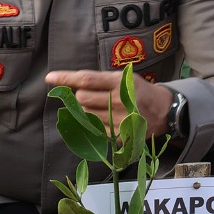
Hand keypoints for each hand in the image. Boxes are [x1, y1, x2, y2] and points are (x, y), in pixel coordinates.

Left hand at [45, 69, 172, 136]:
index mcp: (120, 83)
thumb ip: (98, 80)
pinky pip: (95, 128)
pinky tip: (109, 118)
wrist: (163, 111)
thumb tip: (68, 83)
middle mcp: (120, 101)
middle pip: (82, 98)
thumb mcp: (123, 78)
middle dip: (81, 96)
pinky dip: (96, 123)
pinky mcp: (119, 136)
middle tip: (93, 95)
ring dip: (87, 110)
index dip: (66, 78)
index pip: (87, 80)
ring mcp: (120, 120)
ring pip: (86, 114)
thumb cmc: (137, 91)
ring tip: (103, 107)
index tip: (49, 78)